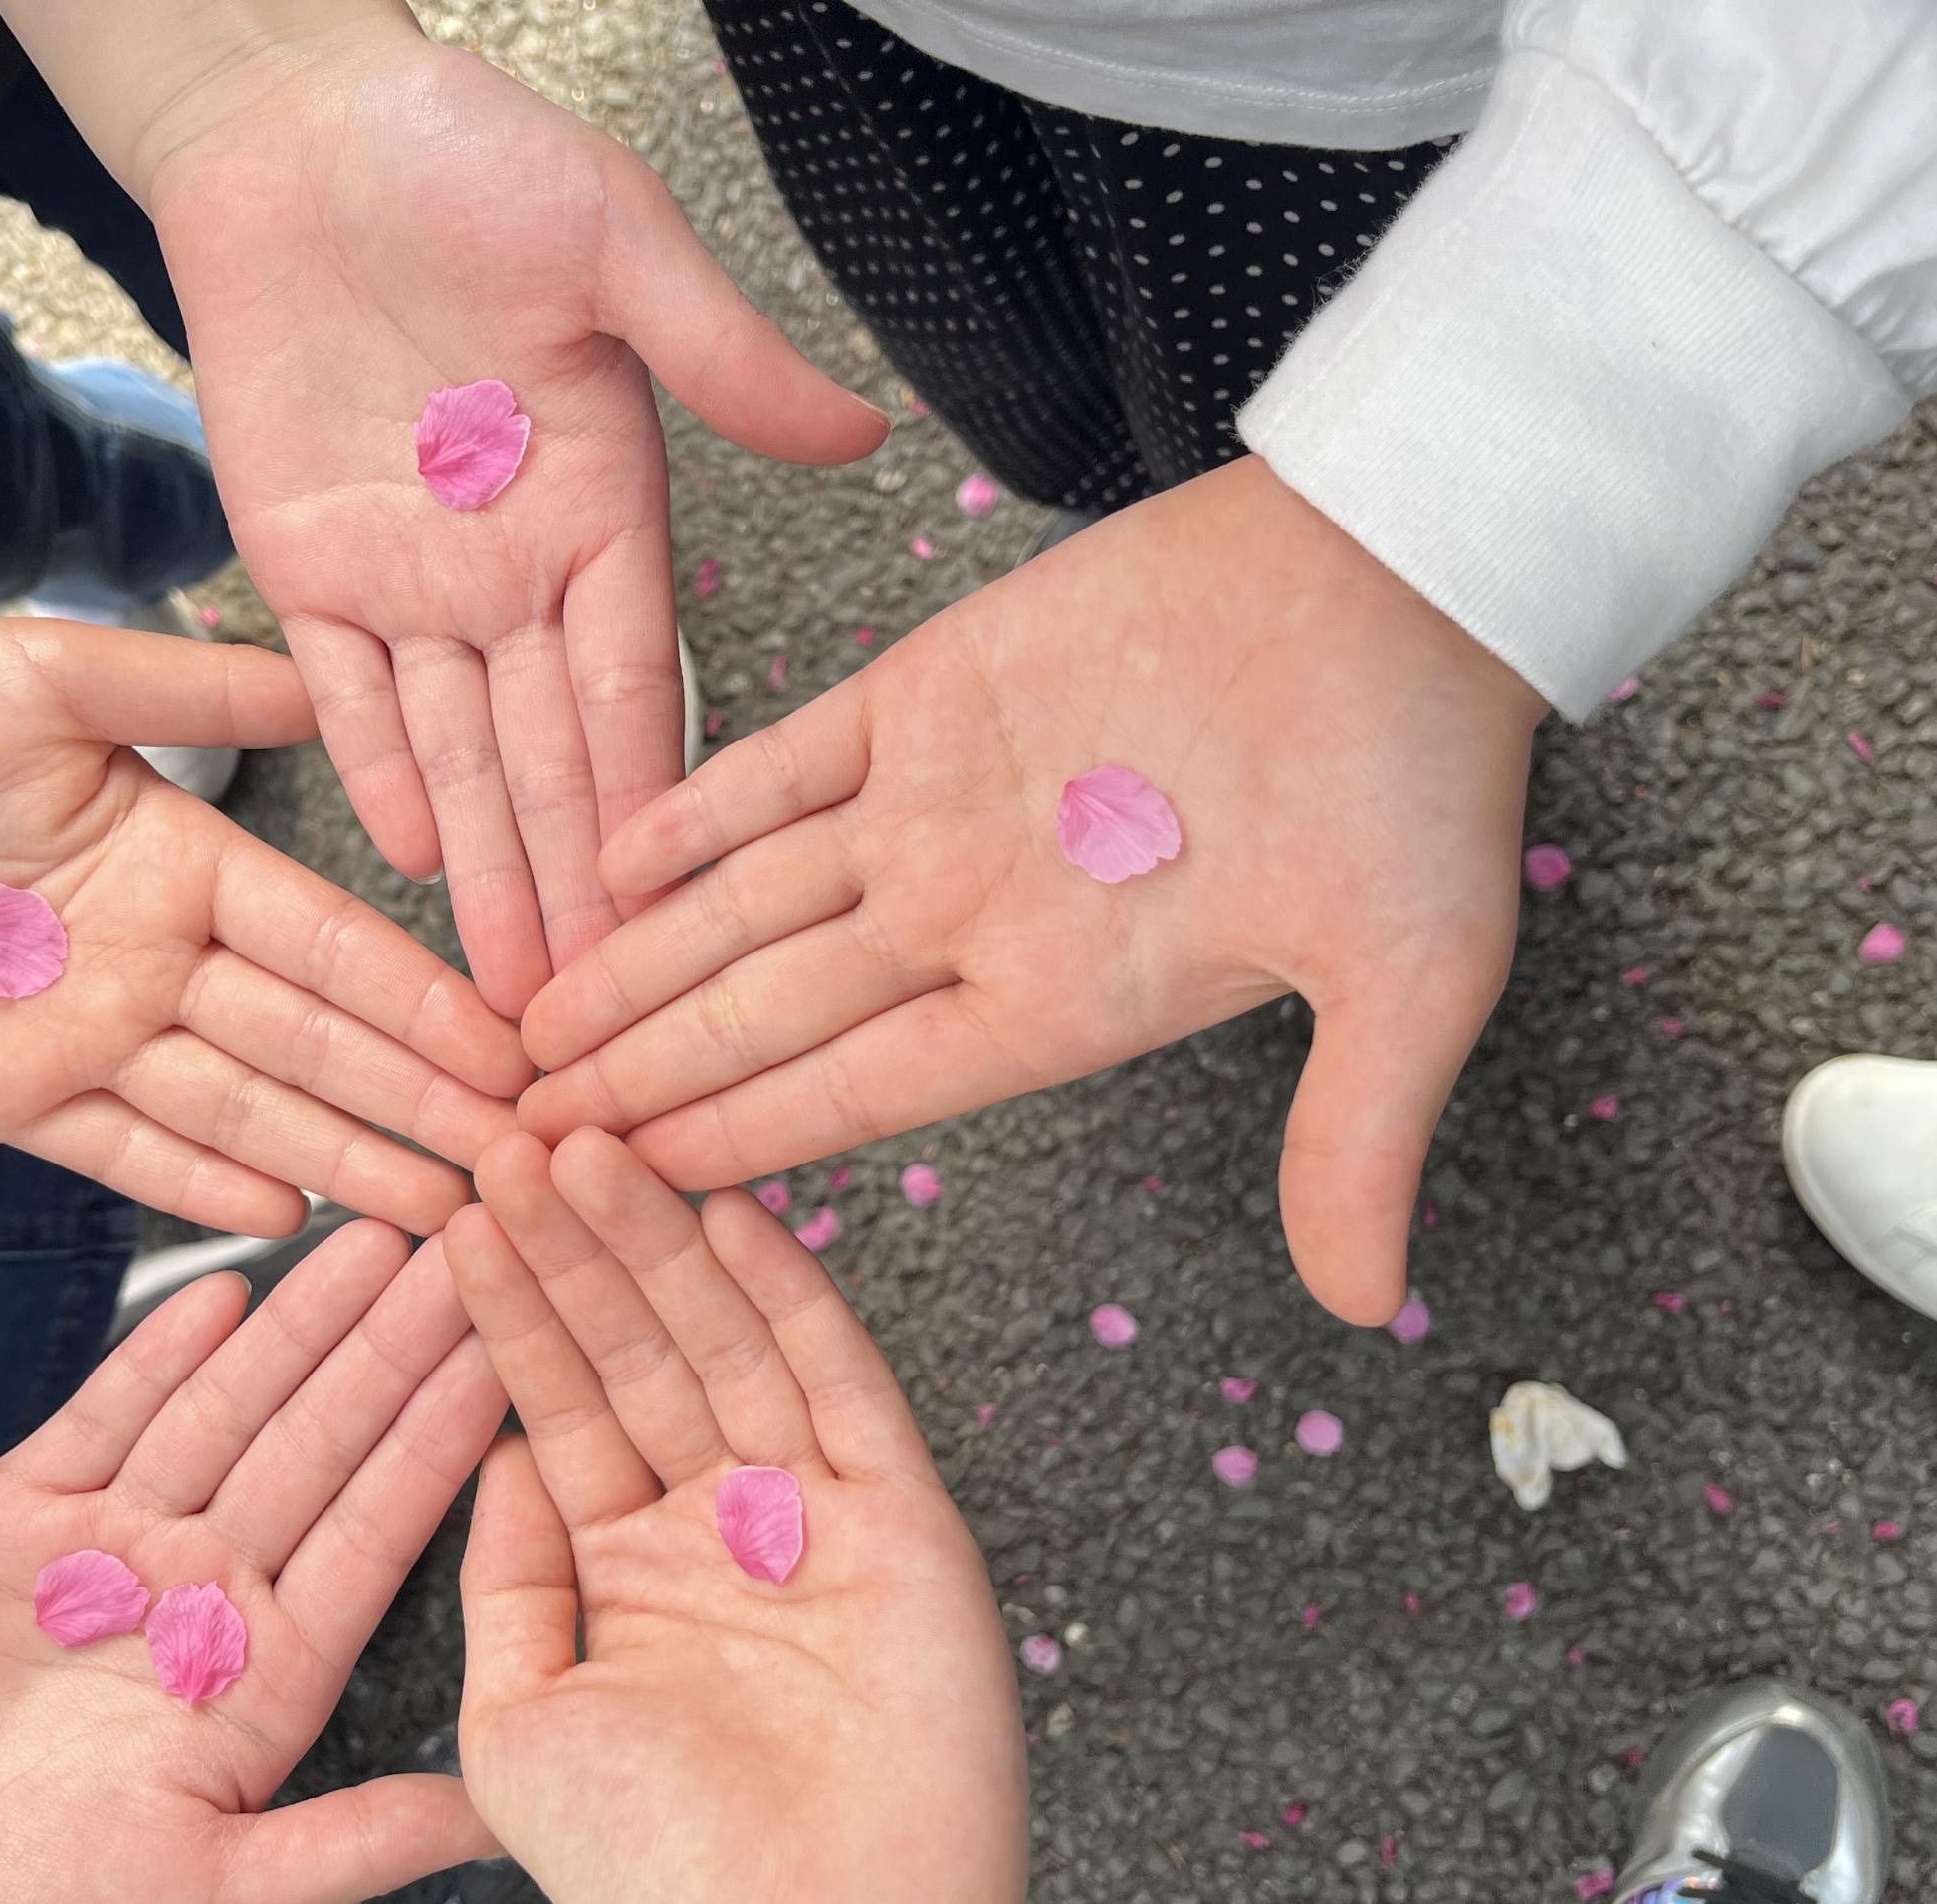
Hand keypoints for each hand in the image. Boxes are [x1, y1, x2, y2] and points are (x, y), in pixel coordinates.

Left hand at [0, 617, 531, 1236]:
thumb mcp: (48, 675)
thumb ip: (188, 695)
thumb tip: (324, 684)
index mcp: (183, 857)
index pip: (331, 942)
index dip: (422, 996)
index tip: (516, 1042)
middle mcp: (156, 956)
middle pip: (312, 1043)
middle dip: (419, 1101)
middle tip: (522, 1156)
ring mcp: (85, 1034)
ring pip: (240, 1109)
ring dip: (342, 1159)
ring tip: (440, 1212)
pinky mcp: (4, 1098)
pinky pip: (122, 1150)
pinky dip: (199, 1184)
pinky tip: (285, 1215)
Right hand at [0, 1222, 507, 1903]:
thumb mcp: (227, 1901)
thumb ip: (362, 1844)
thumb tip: (507, 1825)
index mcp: (271, 1675)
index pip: (379, 1535)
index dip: (443, 1446)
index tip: (515, 1362)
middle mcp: (206, 1593)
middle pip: (321, 1448)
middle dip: (394, 1351)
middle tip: (474, 1251)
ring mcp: (113, 1547)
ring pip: (226, 1412)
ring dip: (299, 1326)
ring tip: (373, 1241)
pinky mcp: (15, 1519)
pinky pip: (102, 1418)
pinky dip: (160, 1354)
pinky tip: (228, 1288)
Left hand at [142, 24, 887, 1015]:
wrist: (293, 123)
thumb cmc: (462, 151)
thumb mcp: (613, 240)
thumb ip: (721, 352)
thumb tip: (857, 433)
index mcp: (607, 508)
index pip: (641, 688)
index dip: (660, 804)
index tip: (690, 919)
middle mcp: (518, 568)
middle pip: (552, 757)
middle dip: (574, 888)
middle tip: (599, 1014)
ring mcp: (411, 576)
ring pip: (457, 753)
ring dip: (487, 869)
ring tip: (514, 989)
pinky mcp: (303, 564)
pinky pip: (341, 693)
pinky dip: (373, 770)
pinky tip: (412, 863)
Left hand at [446, 1128, 1022, 1903]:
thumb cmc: (654, 1883)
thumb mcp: (518, 1722)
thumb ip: (505, 1581)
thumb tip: (493, 1453)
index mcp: (621, 1570)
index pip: (556, 1406)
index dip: (511, 1309)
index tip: (457, 1213)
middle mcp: (716, 1529)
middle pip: (637, 1354)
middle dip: (574, 1250)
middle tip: (516, 1138)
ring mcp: (813, 1522)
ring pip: (726, 1348)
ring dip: (660, 1248)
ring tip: (591, 1144)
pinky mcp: (904, 1527)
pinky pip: (841, 1390)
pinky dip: (792, 1300)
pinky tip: (734, 1215)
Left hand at [517, 457, 1549, 1322]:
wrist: (1407, 566)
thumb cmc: (1417, 770)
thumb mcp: (1410, 974)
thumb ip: (1357, 1135)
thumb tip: (1366, 1304)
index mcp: (1061, 996)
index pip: (862, 1091)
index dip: (743, 1140)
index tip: (633, 1194)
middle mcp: (974, 913)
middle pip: (769, 1014)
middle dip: (642, 1076)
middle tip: (519, 1137)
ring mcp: (937, 805)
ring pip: (748, 903)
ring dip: (636, 963)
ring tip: (527, 1026)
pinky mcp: (925, 692)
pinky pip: (776, 763)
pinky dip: (690, 807)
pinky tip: (604, 860)